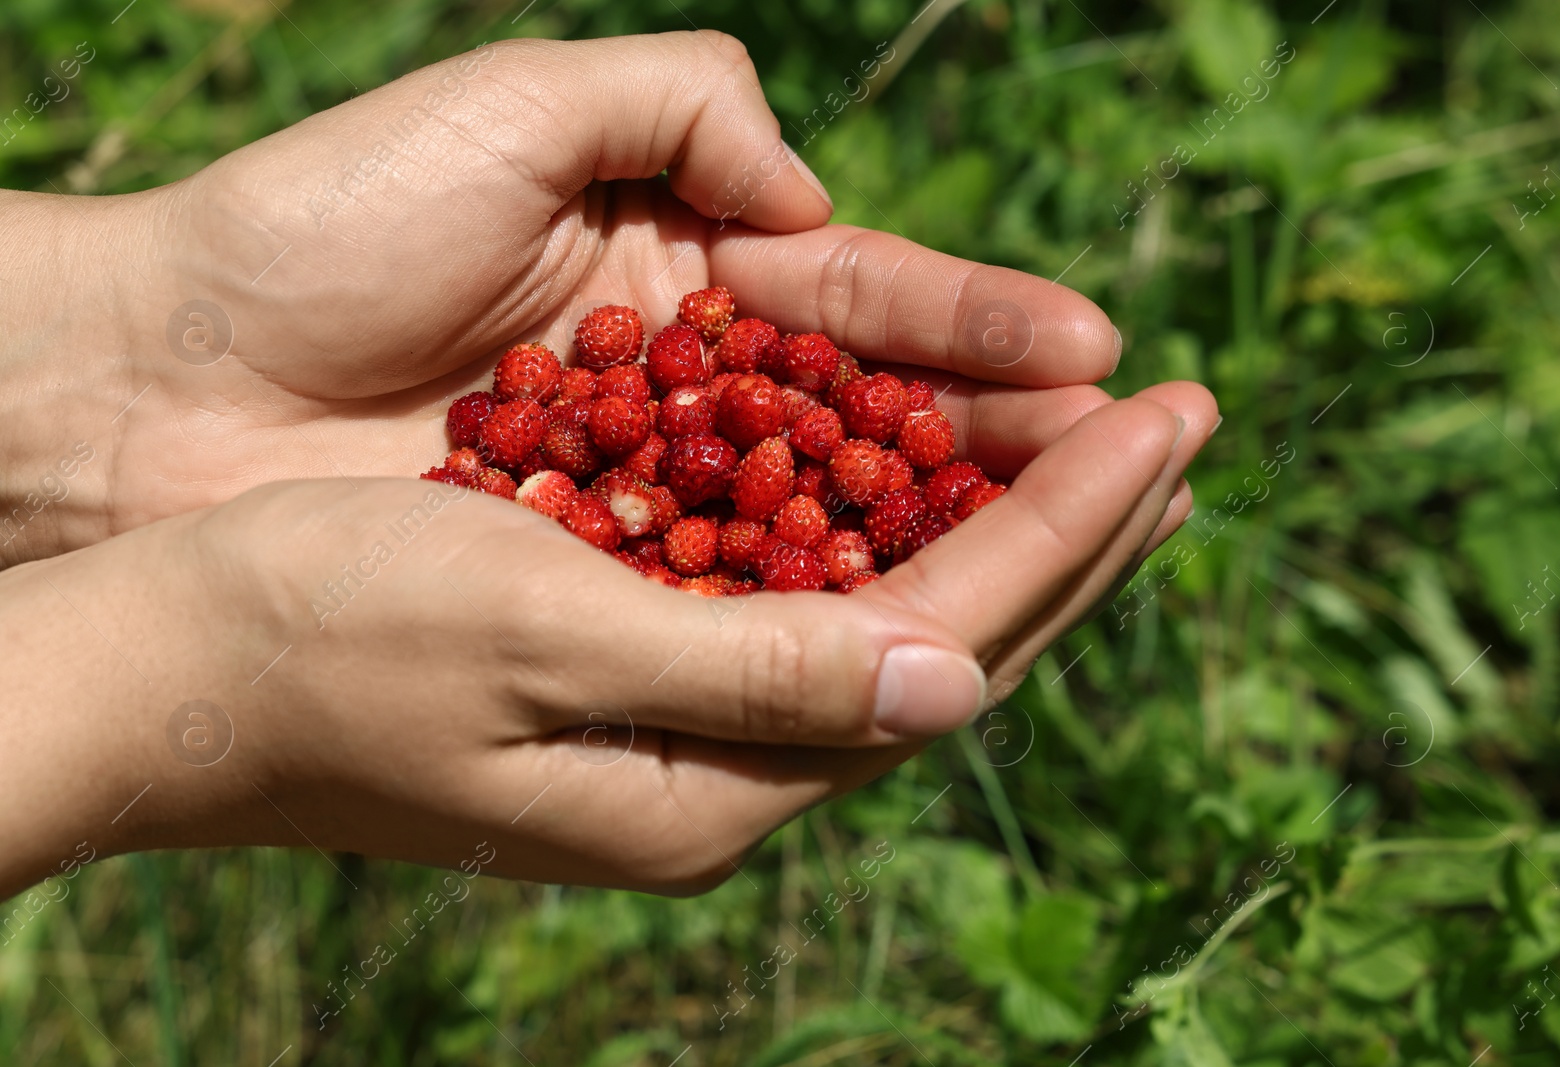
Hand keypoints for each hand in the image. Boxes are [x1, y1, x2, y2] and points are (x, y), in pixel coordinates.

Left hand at [0, 31, 1206, 567]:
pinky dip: (844, 608)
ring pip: (842, 526)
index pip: (872, 309)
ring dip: (966, 532)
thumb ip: (689, 111)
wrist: (168, 380)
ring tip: (1098, 532)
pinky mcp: (603, 589)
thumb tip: (819, 199)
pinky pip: (750, 604)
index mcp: (688, 274)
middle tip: (1156, 456)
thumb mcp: (519, 109)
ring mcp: (657, 502)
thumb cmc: (327, 225)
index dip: (986, 336)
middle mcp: (695, 398)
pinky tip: (948, 618)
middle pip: (885, 428)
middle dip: (1016, 443)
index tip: (1099, 360)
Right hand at [0, 421, 1204, 899]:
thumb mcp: (542, 637)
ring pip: (894, 609)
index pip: (947, 636)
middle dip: (1075, 524)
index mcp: (715, 779)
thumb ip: (760, 671)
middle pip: (949, 634)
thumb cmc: (325, 630)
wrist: (171, 660)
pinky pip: (815, 593)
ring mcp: (684, 723)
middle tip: (1184, 422)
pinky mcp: (640, 668)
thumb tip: (957, 675)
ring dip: (1001, 518)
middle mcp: (723, 768)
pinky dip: (894, 520)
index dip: (1067, 525)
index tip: (1167, 419)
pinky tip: (934, 471)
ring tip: (1100, 442)